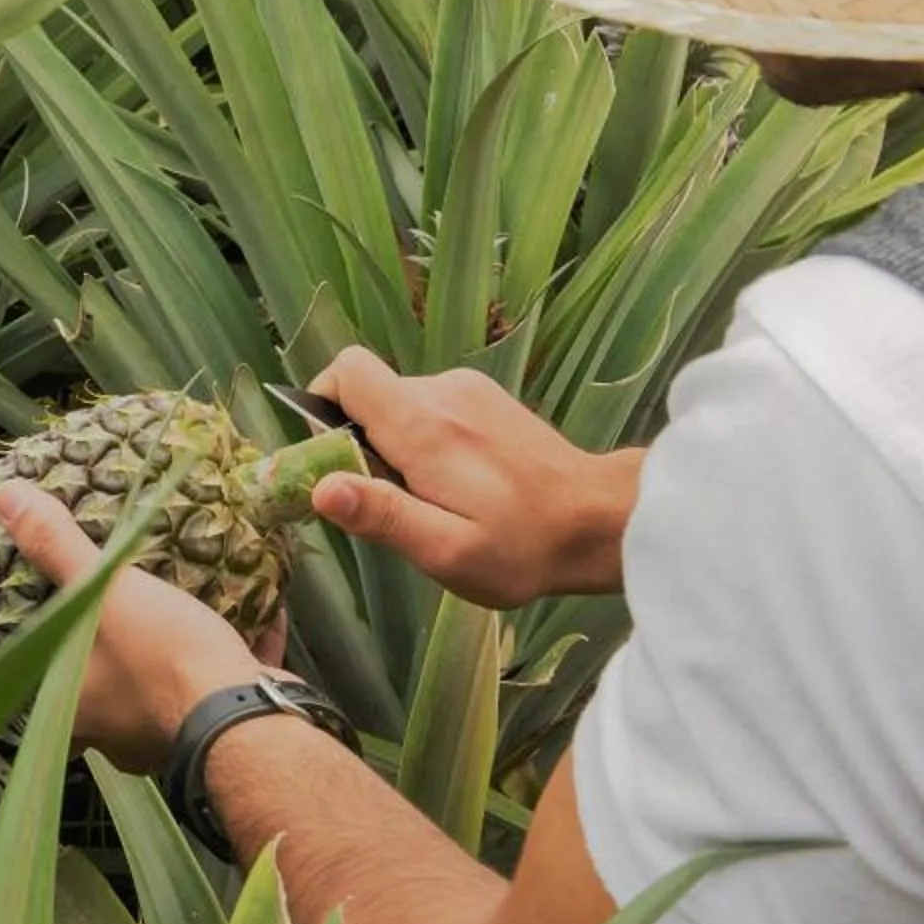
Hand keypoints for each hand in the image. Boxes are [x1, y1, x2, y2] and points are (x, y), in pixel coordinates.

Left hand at [0, 481, 283, 774]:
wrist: (246, 718)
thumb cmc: (162, 659)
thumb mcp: (104, 593)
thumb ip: (58, 548)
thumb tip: (4, 497)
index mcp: (76, 710)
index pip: (39, 685)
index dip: (43, 655)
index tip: (51, 622)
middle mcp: (117, 734)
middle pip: (106, 686)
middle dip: (116, 649)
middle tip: (120, 606)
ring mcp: (173, 735)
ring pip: (169, 685)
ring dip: (176, 648)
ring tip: (180, 600)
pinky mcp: (229, 728)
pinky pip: (227, 681)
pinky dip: (239, 647)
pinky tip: (258, 605)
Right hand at [308, 347, 642, 609]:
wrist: (601, 521)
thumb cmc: (523, 547)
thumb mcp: (446, 551)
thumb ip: (383, 516)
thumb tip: (322, 487)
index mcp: (423, 425)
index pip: (347, 372)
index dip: (322, 406)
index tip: (334, 458)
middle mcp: (442, 391)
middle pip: (370, 394)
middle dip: (362, 443)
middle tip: (394, 502)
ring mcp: (468, 389)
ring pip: (401, 405)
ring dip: (397, 447)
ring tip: (434, 500)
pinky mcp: (486, 398)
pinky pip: (431, 408)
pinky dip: (426, 441)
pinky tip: (459, 485)